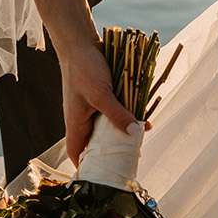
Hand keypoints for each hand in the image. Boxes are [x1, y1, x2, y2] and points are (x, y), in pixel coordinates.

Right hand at [60, 38, 150, 168]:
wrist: (81, 42)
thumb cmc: (84, 69)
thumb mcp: (101, 94)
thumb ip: (117, 114)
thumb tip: (135, 133)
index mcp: (76, 123)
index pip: (76, 153)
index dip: (86, 166)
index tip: (102, 176)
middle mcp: (83, 119)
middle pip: (96, 143)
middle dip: (111, 151)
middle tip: (130, 159)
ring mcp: (92, 108)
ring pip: (107, 127)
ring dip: (121, 132)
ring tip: (140, 140)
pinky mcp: (102, 96)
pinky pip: (114, 111)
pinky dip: (125, 115)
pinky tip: (142, 117)